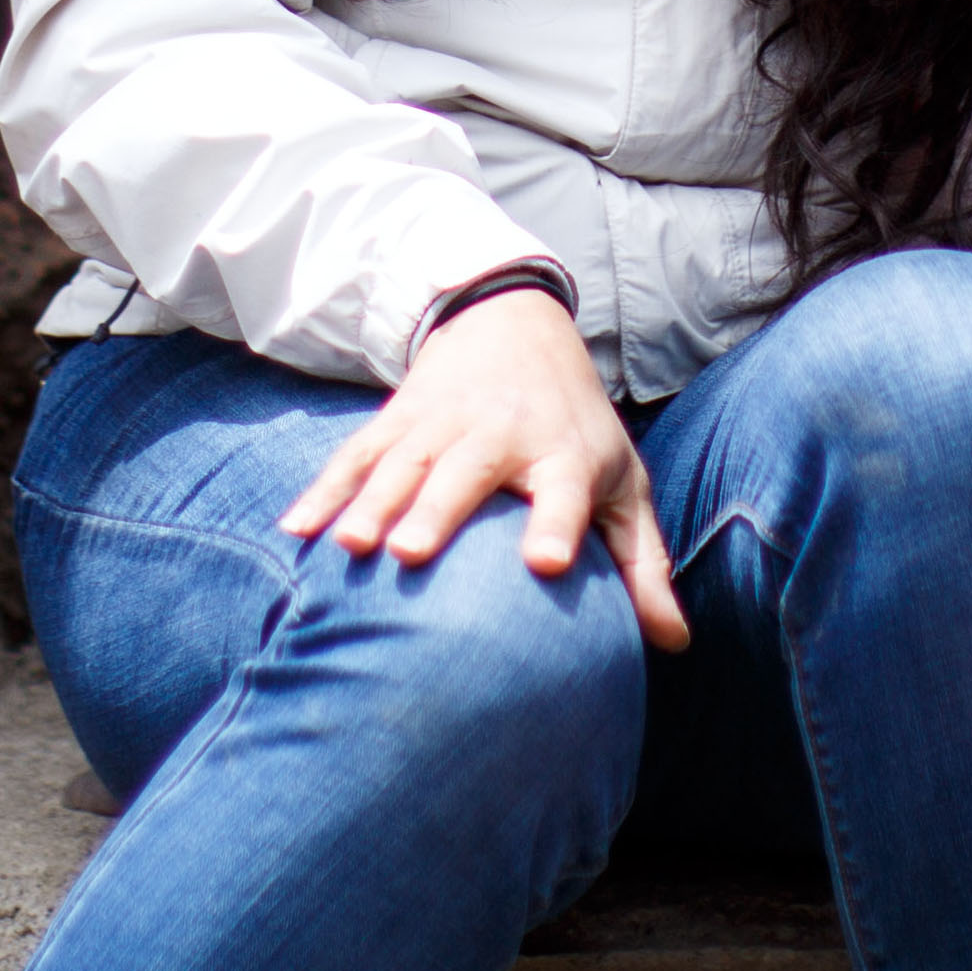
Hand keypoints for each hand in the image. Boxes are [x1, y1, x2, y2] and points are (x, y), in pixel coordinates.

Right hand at [277, 287, 688, 649]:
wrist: (516, 327)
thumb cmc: (576, 428)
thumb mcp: (621, 482)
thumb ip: (642, 563)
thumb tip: (675, 643)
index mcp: (564, 455)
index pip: (566, 491)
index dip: (558, 522)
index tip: (546, 562)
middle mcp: (500, 434)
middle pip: (466, 473)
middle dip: (436, 510)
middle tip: (409, 554)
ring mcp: (441, 423)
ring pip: (402, 464)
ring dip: (372, 502)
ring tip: (349, 548)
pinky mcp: (397, 419)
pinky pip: (355, 457)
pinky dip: (324, 491)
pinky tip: (296, 531)